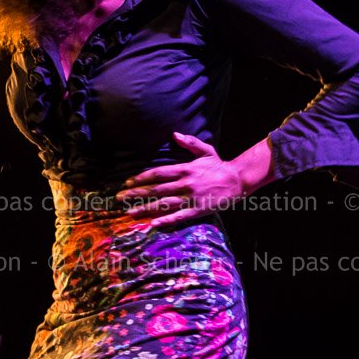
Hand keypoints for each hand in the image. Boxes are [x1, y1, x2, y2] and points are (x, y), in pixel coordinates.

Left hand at [116, 133, 242, 226]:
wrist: (238, 180)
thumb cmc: (220, 166)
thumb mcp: (205, 150)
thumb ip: (189, 143)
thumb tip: (174, 134)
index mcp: (185, 168)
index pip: (158, 173)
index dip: (141, 178)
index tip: (128, 182)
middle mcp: (185, 183)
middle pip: (156, 189)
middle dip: (136, 194)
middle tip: (120, 198)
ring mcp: (191, 197)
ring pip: (164, 204)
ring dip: (146, 209)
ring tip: (131, 213)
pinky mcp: (198, 209)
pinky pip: (179, 216)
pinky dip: (166, 220)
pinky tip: (153, 224)